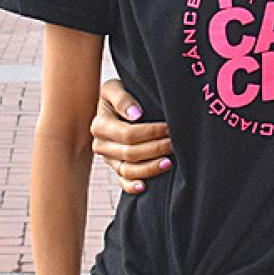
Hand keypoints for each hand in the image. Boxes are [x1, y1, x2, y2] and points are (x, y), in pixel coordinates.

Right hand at [90, 78, 173, 193]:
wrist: (114, 105)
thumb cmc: (117, 95)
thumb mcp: (114, 88)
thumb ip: (122, 98)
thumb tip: (136, 114)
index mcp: (100, 125)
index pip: (127, 134)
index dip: (150, 132)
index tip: (167, 127)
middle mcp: (101, 145)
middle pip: (130, 153)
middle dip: (155, 148)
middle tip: (174, 143)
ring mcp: (109, 159)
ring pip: (128, 170)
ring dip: (149, 168)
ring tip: (168, 162)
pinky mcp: (116, 168)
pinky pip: (122, 182)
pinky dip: (132, 186)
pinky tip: (145, 186)